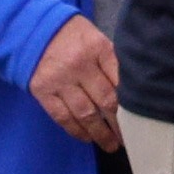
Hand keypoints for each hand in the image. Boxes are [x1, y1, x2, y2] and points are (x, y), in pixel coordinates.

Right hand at [29, 15, 121, 150]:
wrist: (32, 29)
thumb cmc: (72, 35)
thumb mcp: (97, 38)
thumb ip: (112, 61)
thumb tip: (132, 89)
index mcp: (98, 49)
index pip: (120, 80)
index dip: (132, 102)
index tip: (141, 117)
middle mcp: (79, 65)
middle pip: (105, 100)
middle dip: (119, 123)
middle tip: (129, 138)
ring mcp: (59, 80)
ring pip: (84, 113)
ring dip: (99, 132)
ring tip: (110, 144)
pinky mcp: (42, 91)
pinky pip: (62, 116)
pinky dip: (76, 130)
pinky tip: (87, 137)